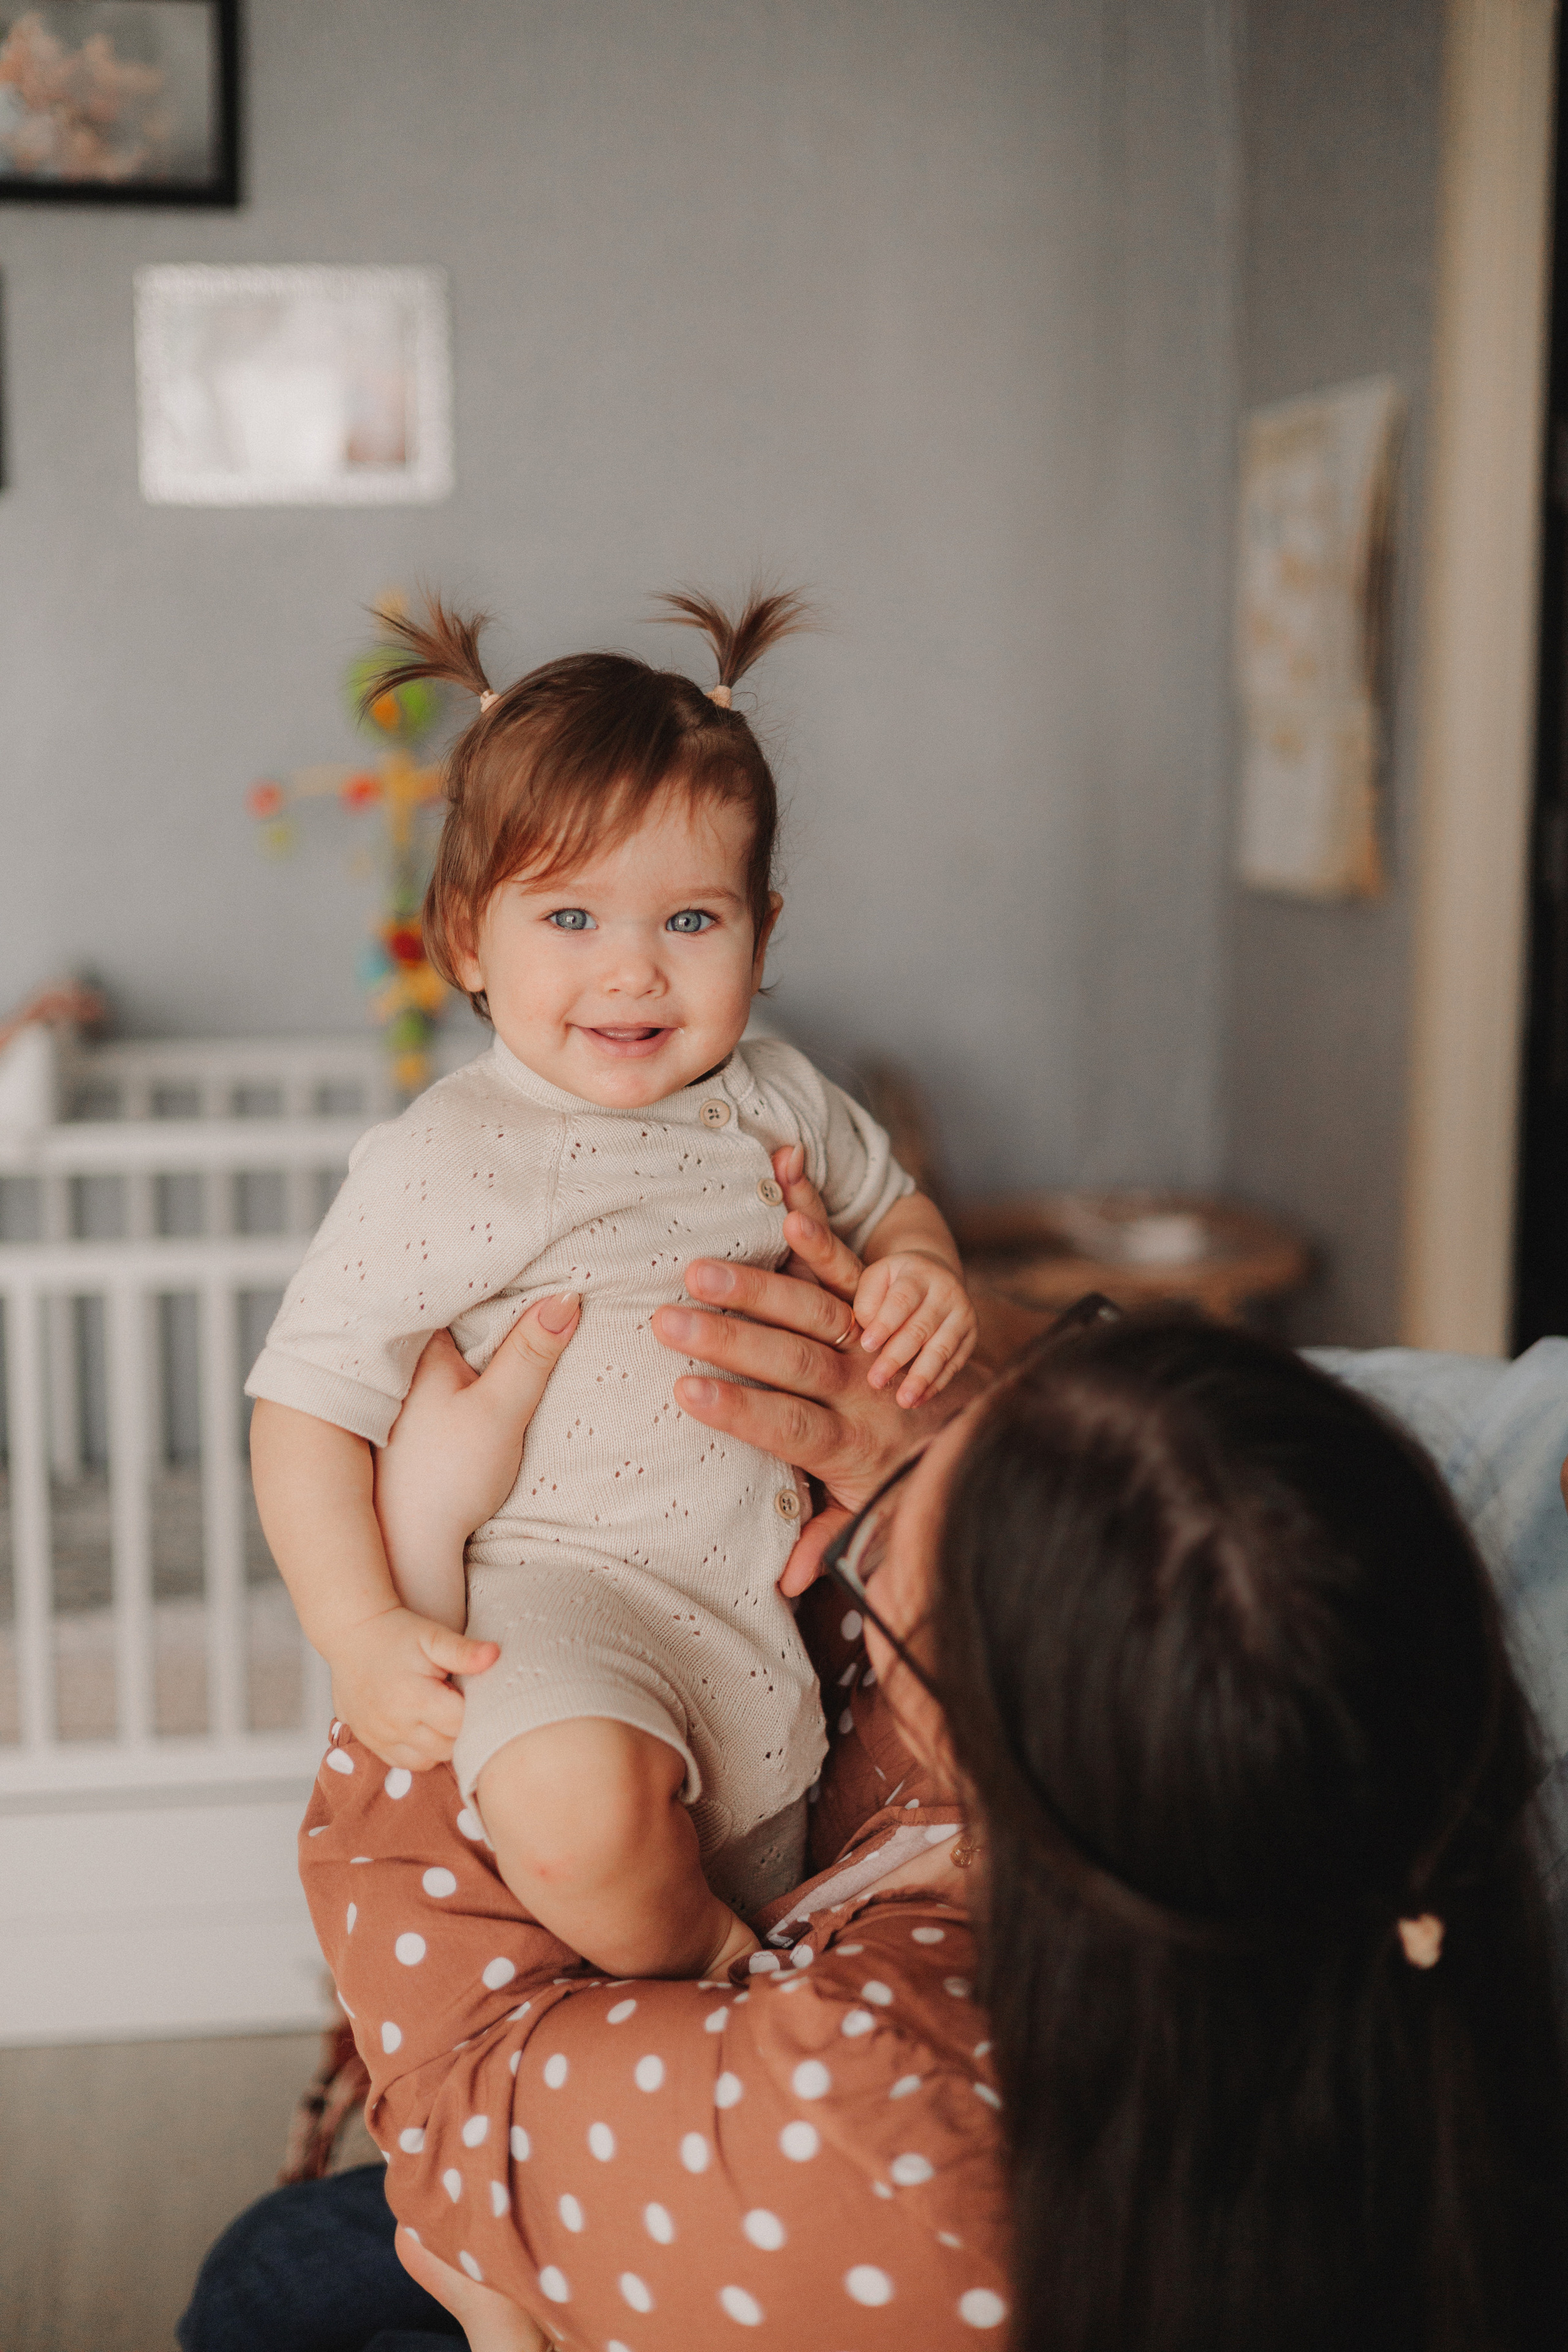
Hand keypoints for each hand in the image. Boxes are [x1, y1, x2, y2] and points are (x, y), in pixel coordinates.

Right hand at [327, 1601, 496, 1771]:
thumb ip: (464, 1651)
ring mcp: (379, 1737)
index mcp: (415, 1699)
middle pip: (449, 1746)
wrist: (352, 1634)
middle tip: (455, 1700)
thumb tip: (495, 1654)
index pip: (462, 1724)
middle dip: (460, 1728)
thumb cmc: (396, 1633)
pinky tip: (422, 1727)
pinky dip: (419, 1751)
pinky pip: (404, 1763)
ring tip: (440, 1713)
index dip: (473, 1710)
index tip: (469, 1692)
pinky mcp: (369, 1742)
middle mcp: (395, 1725)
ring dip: (441, 1743)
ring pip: (429, 1760)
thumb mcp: (432, 1636)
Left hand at [375, 1296, 581, 1594]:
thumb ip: (532, 1353)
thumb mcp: (499, 1410)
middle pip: (458, 1320)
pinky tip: (492, 1378)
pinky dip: (470, 1372)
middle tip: (546, 1287)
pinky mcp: (408, 1424)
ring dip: (483, 1343)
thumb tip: (568, 1297)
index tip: (545, 1269)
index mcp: (417, 1349)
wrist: (407, 1551)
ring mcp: (400, 1396)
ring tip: (530, 1322)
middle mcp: (401, 1366)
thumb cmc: (446, 1480)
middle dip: (495, 1307)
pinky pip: (445, 1379)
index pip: (463, 1293)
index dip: (503, 1280)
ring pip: (451, 1351)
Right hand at [652, 1162, 979, 1523]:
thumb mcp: (873, 1512)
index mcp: (848, 1443)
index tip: (685, 1391)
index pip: (787, 1425)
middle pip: (792, 1360)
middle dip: (728, 1340)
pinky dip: (820, 1238)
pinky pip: (852, 1267)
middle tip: (668, 1319)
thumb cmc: (912, 1468)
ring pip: (815, 1308)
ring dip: (756, 1286)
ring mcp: (874, 1338)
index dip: (738, 1409)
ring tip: (699, 1268)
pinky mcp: (885, 1302)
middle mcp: (861, 1386)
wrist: (993, 1419)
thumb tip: (784, 1582)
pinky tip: (787, 1211)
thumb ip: (830, 1538)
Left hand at [853, 1252, 977, 1407]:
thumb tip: (869, 1338)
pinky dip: (936, 1384)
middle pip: (921, 1328)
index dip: (885, 1323)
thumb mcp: (878, 1276)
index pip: (902, 1300)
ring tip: (903, 1400)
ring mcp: (963, 1315)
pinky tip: (917, 1400)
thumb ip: (868, 1301)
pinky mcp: (971, 1336)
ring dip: (921, 1378)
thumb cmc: (895, 1281)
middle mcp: (946, 1292)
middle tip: (875, 1381)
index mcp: (919, 1274)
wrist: (936, 1274)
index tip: (866, 1346)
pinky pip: (954, 1364)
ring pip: (941, 1350)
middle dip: (897, 1357)